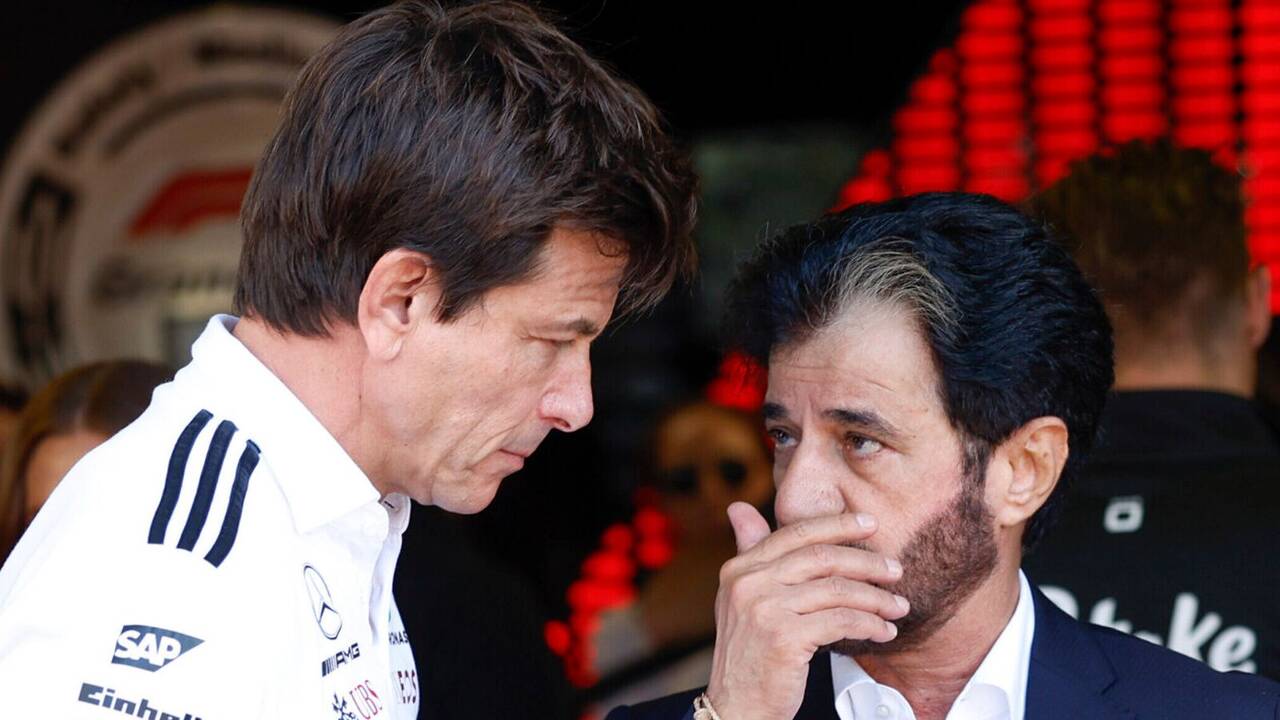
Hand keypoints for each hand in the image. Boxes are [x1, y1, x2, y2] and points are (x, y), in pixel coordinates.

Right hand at [705, 502, 908, 719]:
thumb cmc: (748, 654)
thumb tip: (739, 507)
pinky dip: (870, 625)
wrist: (736, 706)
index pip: (795, 533)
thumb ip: (749, 553)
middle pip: (822, 557)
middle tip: (895, 570)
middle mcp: (748, 583)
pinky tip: (884, 632)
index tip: (869, 524)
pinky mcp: (785, 638)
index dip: (837, 525)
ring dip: (877, 599)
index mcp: (739, 568)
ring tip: (897, 607)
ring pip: (838, 590)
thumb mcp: (740, 598)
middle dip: (867, 562)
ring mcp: (765, 610)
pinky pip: (842, 622)